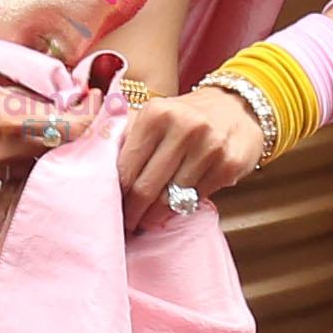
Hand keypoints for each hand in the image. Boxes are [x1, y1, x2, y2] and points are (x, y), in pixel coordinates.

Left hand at [118, 79, 268, 217]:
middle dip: (133, 212)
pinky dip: (183, 206)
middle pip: (146, 188)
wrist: (238, 108)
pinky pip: (196, 198)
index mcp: (156, 113)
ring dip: (156, 215)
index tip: (108, 208)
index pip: (126, 167)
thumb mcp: (155, 115)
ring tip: (147, 221)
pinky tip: (175, 206)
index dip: (115, 193)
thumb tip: (94, 172)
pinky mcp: (229, 165)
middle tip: (127, 225)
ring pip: (171, 199)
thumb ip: (126, 137)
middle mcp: (184, 127)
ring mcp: (210, 147)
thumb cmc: (186, 117)